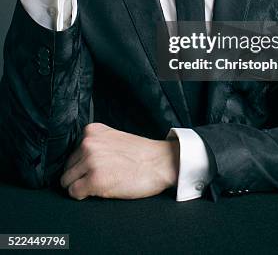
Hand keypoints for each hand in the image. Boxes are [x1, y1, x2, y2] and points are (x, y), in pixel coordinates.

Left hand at [60, 123, 179, 200]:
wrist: (161, 162)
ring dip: (81, 186)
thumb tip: (76, 160)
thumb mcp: (113, 137)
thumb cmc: (140, 154)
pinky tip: (101, 190)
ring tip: (103, 182)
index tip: (98, 167)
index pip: (72, 153)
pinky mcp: (94, 180)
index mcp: (91, 131)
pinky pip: (74, 193)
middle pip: (68, 168)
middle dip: (80, 176)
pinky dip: (84, 196)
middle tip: (102, 177)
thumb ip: (94, 143)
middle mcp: (88, 143)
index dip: (83, 164)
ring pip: (67, 182)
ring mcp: (90, 161)